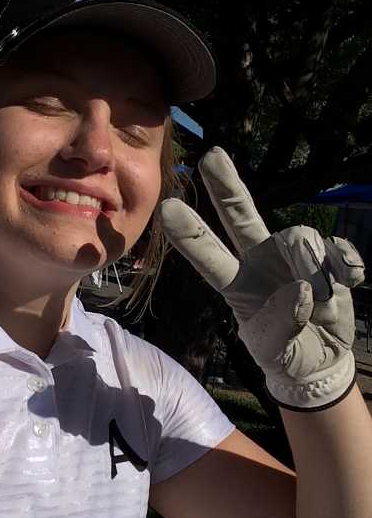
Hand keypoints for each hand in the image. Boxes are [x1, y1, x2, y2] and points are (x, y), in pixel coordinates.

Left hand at [160, 147, 364, 410]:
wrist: (320, 361)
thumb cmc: (285, 353)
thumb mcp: (274, 350)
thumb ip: (282, 325)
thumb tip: (301, 291)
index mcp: (236, 283)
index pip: (208, 255)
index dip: (190, 234)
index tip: (167, 209)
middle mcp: (260, 260)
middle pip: (241, 215)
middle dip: (226, 186)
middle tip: (211, 156)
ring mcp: (293, 257)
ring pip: (300, 237)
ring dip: (313, 269)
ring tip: (322, 302)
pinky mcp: (327, 259)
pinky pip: (337, 248)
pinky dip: (345, 265)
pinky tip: (350, 282)